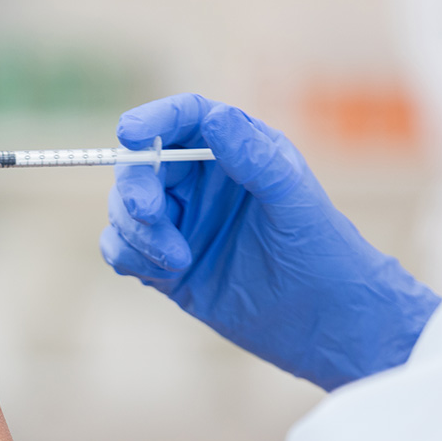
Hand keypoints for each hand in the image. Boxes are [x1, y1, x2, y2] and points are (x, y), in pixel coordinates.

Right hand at [100, 94, 440, 389]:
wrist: (321, 322)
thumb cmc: (321, 252)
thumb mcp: (294, 202)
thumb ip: (255, 159)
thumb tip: (214, 118)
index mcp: (233, 152)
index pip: (184, 120)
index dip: (153, 119)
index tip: (130, 132)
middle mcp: (199, 182)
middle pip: (140, 164)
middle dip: (135, 187)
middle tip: (149, 213)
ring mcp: (178, 222)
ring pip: (124, 209)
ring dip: (138, 233)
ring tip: (179, 261)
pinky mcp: (162, 262)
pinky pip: (120, 248)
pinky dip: (130, 257)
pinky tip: (166, 275)